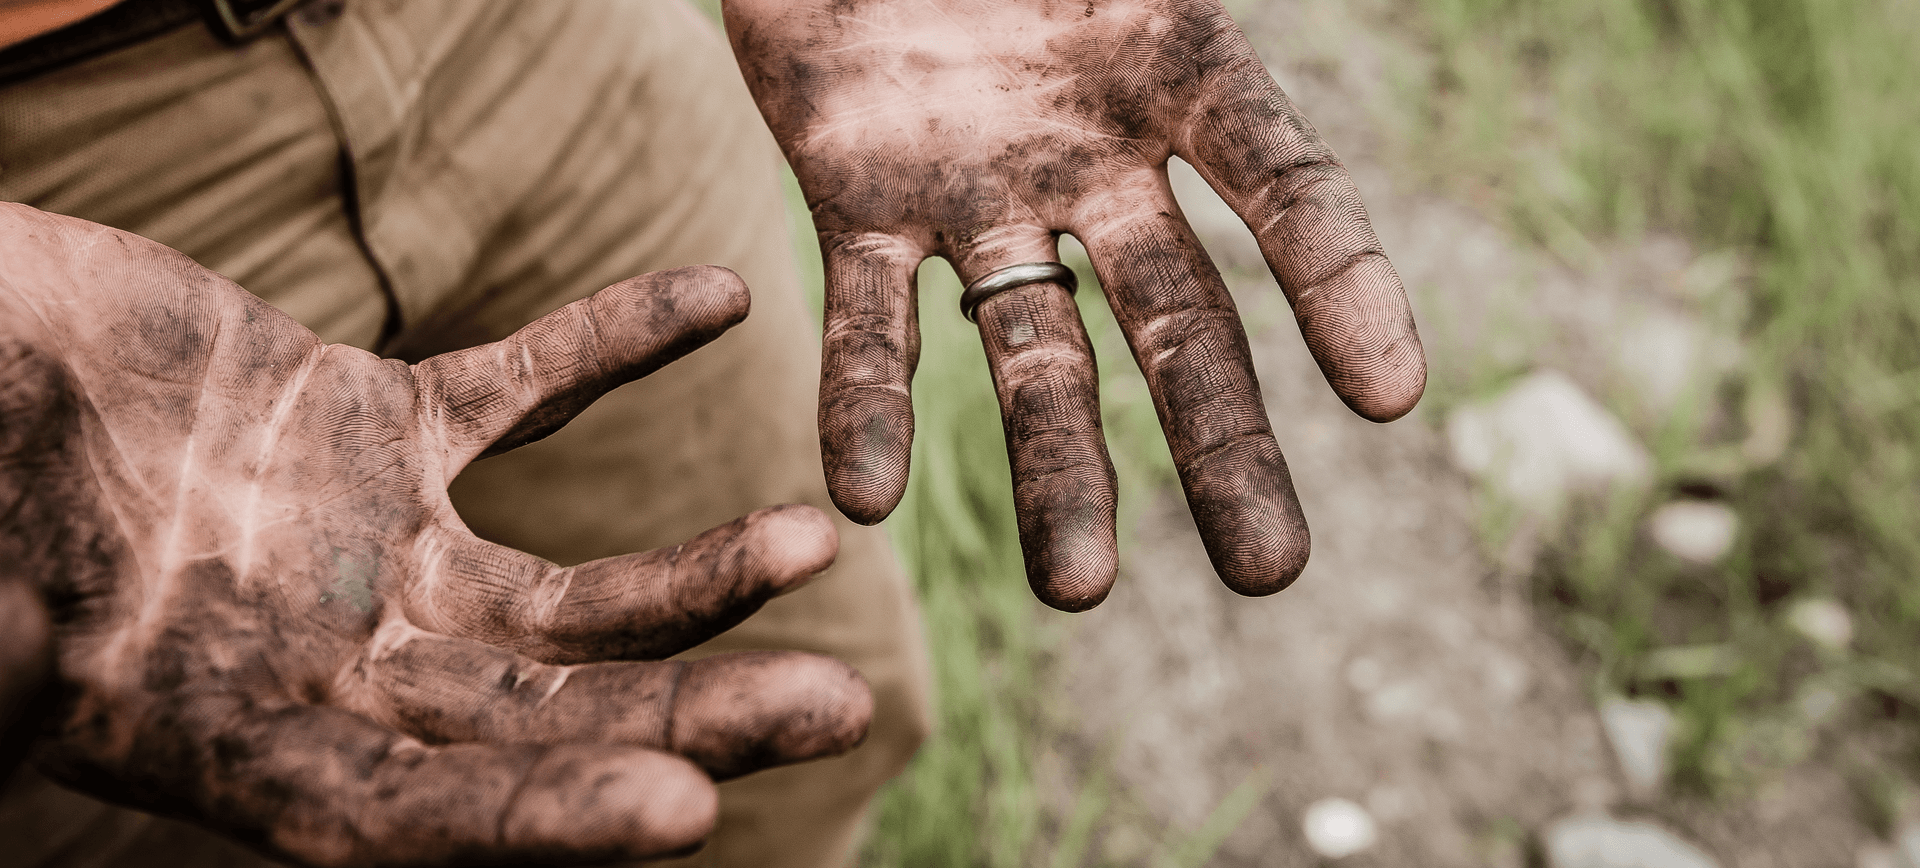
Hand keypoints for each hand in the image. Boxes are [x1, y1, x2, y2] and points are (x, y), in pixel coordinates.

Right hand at [0, 205, 870, 866]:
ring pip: (571, 589)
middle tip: (838, 710)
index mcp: (232, 737)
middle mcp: (332, 664)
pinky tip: (718, 296)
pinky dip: (614, 341)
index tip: (684, 812)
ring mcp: (373, 549)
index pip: (407, 813)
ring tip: (813, 541)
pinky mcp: (382, 426)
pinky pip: (525, 385)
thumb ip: (12, 656)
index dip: (538, 821)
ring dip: (696, 571)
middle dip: (688, 717)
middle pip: (543, 717)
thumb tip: (26, 698)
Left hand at [724, 0, 1425, 609]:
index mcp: (1176, 67)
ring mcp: (980, 192)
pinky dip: (867, 402)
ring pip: (1033, 351)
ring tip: (1074, 590)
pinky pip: (869, 318)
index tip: (1393, 397)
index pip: (1284, 188)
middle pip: (1178, 320)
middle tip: (1270, 572)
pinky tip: (864, 496)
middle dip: (1223, 445)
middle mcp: (1094, 157)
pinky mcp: (858, 203)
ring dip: (1054, 471)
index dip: (1342, 285)